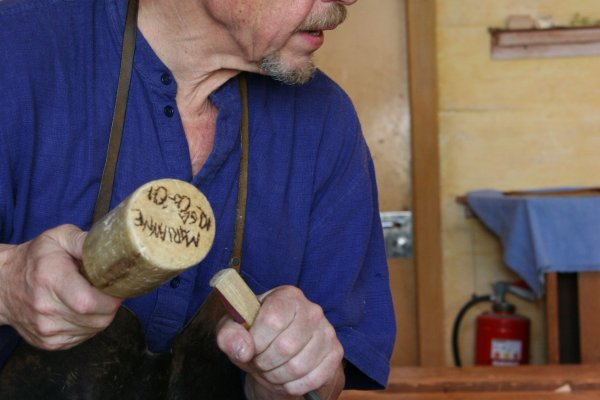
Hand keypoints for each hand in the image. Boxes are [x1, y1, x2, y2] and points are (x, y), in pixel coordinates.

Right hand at [0, 224, 121, 349]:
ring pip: (94, 329)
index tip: (116, 285)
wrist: (2, 284)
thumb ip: (84, 241)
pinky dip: (90, 325)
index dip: (111, 297)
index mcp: (50, 279)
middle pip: (97, 319)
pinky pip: (84, 337)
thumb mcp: (58, 238)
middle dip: (111, 305)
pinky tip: (82, 311)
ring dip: (102, 315)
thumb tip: (112, 249)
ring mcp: (46, 329)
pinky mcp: (48, 342)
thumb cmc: (36, 259)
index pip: (89, 302)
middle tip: (107, 290)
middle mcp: (46, 308)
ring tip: (92, 297)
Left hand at [216, 285, 344, 398]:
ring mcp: (327, 331)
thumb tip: (243, 349)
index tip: (250, 348)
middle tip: (259, 362)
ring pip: (298, 367)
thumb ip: (229, 334)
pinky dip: (293, 386)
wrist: (281, 352)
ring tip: (271, 369)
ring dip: (277, 376)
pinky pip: (312, 379)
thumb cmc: (257, 336)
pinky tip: (285, 378)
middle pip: (285, 346)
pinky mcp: (335, 353)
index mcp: (287, 296)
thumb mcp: (234, 330)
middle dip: (265, 362)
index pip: (272, 320)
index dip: (256, 342)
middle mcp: (312, 310)